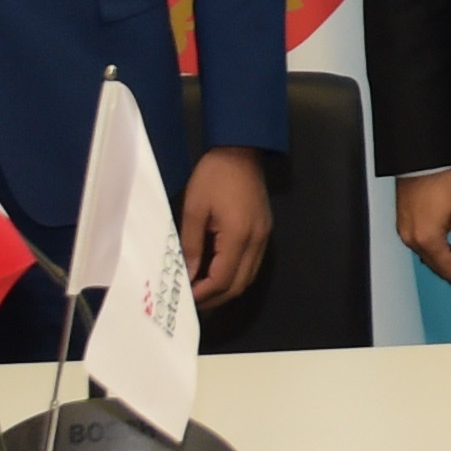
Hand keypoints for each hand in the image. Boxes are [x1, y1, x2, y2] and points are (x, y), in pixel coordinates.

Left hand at [180, 147, 273, 305]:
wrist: (241, 149)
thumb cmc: (213, 176)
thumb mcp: (194, 209)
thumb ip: (191, 245)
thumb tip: (188, 274)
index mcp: (238, 235)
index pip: (223, 279)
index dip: (204, 294)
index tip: (185, 298)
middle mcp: (256, 241)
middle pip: (239, 284)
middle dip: (216, 298)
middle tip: (193, 301)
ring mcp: (264, 236)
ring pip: (249, 277)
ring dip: (227, 288)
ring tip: (203, 291)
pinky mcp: (264, 230)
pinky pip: (252, 264)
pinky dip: (235, 275)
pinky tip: (218, 272)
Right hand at [394, 168, 450, 299]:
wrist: (423, 155)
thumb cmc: (443, 177)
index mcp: (427, 240)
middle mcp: (413, 239)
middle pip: (438, 268)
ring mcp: (406, 230)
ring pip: (429, 258)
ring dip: (447, 266)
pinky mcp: (405, 221)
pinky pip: (422, 245)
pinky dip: (436, 253)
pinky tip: (447, 252)